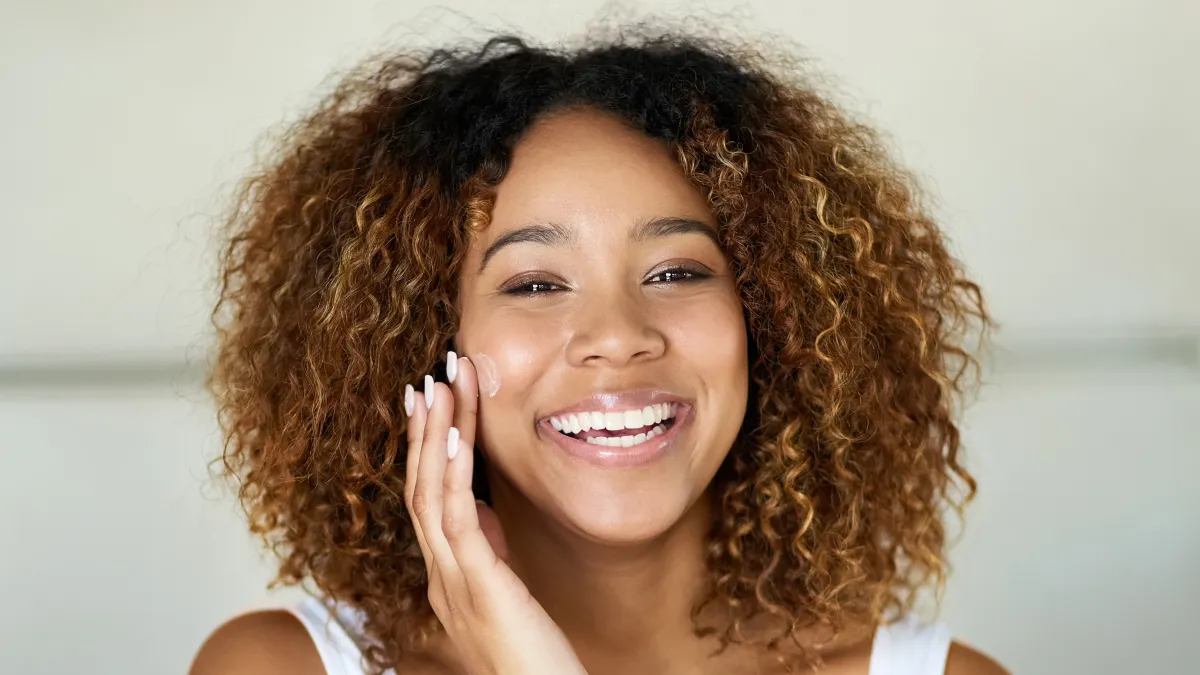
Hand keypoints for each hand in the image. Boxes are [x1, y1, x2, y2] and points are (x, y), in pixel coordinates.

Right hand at [404, 351, 588, 674]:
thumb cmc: (534, 658)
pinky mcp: (479, 587)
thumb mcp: (506, 593)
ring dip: (436, 437)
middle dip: (426, 429)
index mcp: (446, 576)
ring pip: (431, 495)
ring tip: (441, 387)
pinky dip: (455, 473)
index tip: (428, 402)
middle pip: (421, 487)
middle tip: (430, 376)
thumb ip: (488, 554)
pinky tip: (461, 436)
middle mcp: (440, 576)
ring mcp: (454, 582)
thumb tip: (481, 510)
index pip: (427, 500)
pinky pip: (458, 520)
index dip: (425, 449)